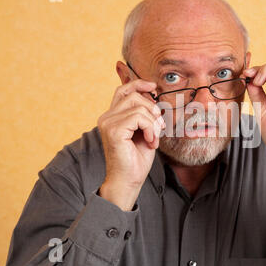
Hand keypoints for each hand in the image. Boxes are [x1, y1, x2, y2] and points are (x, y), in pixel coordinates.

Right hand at [97, 79, 164, 210]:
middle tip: (158, 128)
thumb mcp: (144, 131)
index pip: (124, 90)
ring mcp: (108, 123)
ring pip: (139, 107)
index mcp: (112, 116)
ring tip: (153, 138)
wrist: (129, 181)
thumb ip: (145, 114)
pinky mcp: (113, 130)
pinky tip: (150, 142)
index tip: (154, 86)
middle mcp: (106, 117)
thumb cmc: (136, 159)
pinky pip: (139, 117)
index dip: (139, 84)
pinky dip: (150, 129)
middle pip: (134, 96)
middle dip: (152, 109)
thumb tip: (153, 95)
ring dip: (153, 123)